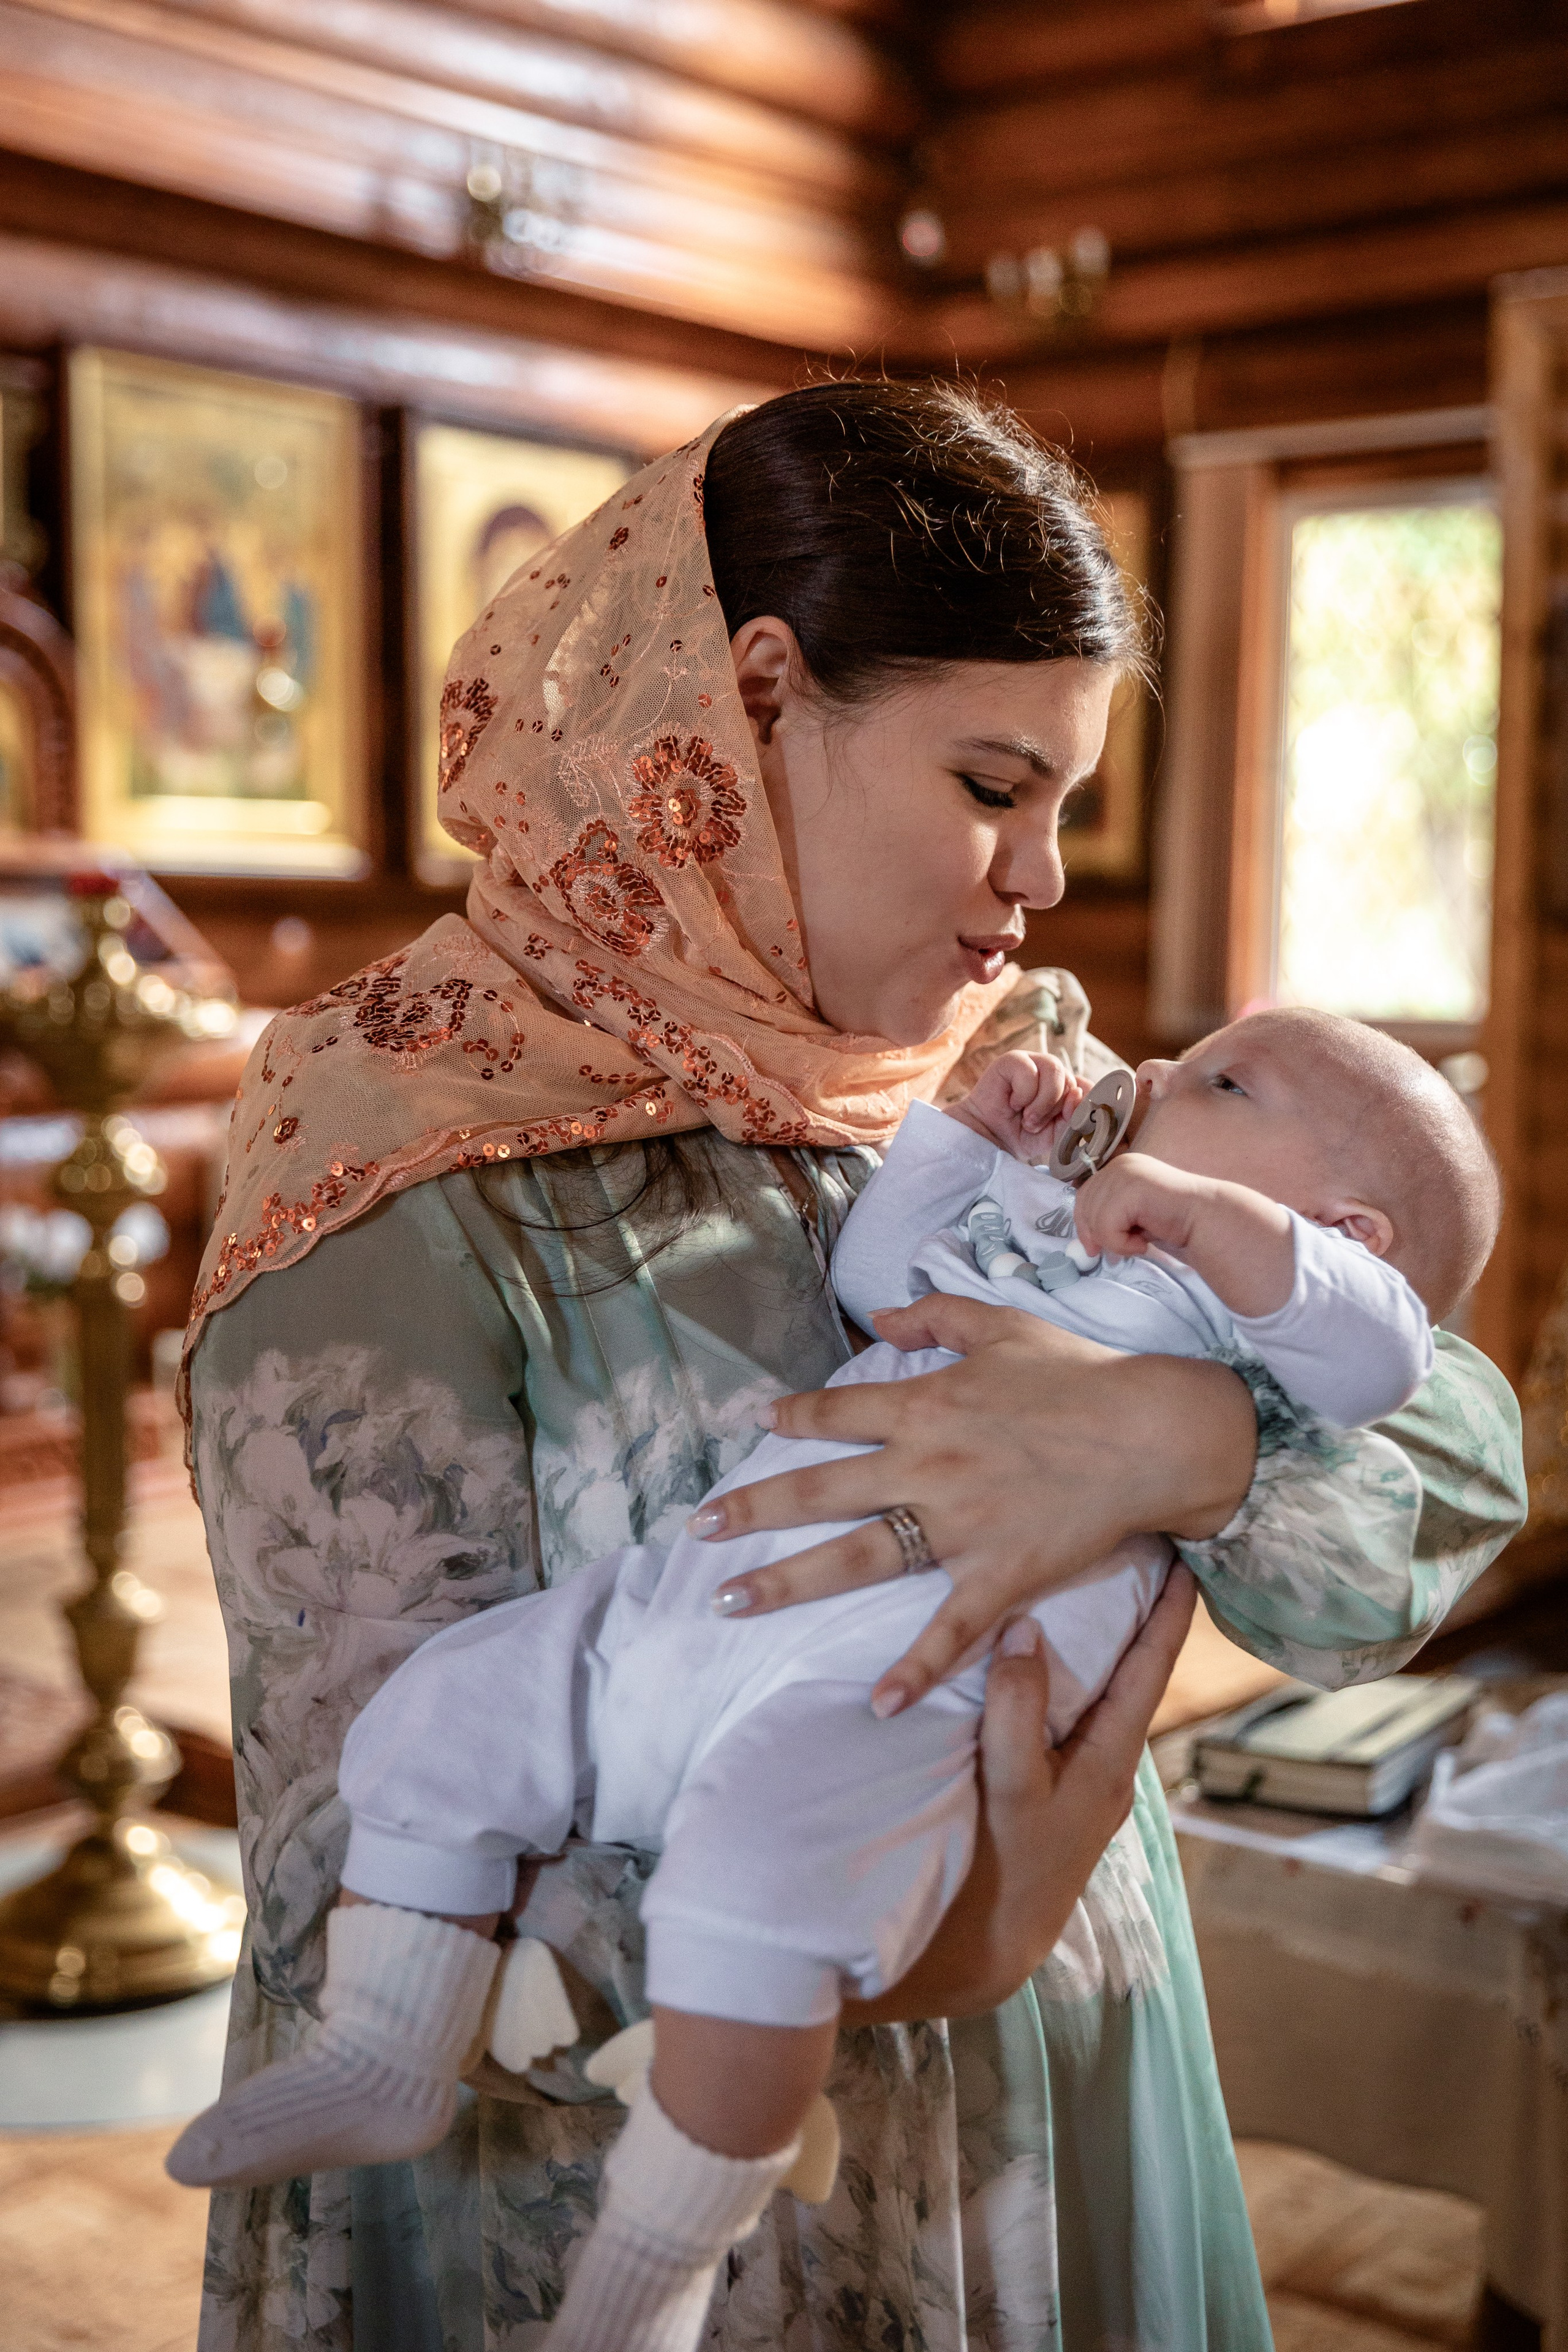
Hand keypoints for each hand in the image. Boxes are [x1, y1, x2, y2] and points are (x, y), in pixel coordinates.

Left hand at [692, 1294, 1254, 1716]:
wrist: (1152, 1432)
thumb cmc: (1081, 1376)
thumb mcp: (1003, 1326)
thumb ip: (936, 1316)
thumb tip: (883, 1312)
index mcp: (925, 1404)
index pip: (836, 1413)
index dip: (791, 1418)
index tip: (755, 1426)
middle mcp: (926, 1466)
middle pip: (819, 1489)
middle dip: (752, 1509)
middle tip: (698, 1529)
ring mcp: (958, 1525)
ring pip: (856, 1557)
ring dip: (787, 1583)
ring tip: (729, 1602)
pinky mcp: (999, 1574)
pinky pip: (948, 1631)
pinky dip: (915, 1671)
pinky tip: (877, 1707)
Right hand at [842, 1569, 1196, 2021]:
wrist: (987, 1950)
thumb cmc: (1003, 1869)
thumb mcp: (1012, 1785)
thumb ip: (1019, 1707)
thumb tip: (1026, 1628)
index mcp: (1111, 1761)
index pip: (1151, 1668)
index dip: (1169, 1611)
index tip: (1187, 1557)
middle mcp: (1109, 1768)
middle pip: (1134, 1674)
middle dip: (1139, 1614)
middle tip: (1141, 1551)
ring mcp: (1084, 1783)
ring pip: (1103, 1695)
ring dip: (1103, 1645)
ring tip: (1097, 1590)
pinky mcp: (1057, 1794)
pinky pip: (1073, 1717)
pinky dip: (1069, 1679)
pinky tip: (1048, 1664)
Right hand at [946, 1049, 1084, 1163]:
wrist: (990, 1139)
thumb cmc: (1023, 1135)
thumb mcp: (1056, 1135)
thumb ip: (1074, 1119)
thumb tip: (1078, 1095)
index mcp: (1066, 1086)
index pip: (1089, 1086)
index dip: (1082, 1104)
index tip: (1067, 1122)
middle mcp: (1052, 1071)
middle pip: (1071, 1081)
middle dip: (1054, 1110)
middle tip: (1034, 1124)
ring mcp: (1033, 1061)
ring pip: (1056, 1072)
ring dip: (1041, 1103)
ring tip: (1026, 1116)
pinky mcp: (1013, 1059)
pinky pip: (1030, 1072)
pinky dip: (1023, 1094)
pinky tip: (1012, 1102)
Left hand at [1075, 1154, 1294, 1318]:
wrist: (1208, 1223)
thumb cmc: (1174, 1223)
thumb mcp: (1132, 1216)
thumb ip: (1108, 1214)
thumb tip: (1082, 1237)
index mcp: (1119, 1167)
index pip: (1083, 1195)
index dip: (1084, 1224)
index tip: (1094, 1248)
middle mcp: (1119, 1164)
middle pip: (1083, 1205)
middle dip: (1097, 1235)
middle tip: (1121, 1250)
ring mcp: (1125, 1173)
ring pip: (1094, 1219)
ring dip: (1115, 1242)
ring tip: (1140, 1242)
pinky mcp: (1131, 1188)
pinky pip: (1106, 1226)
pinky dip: (1122, 1243)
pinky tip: (1144, 1241)